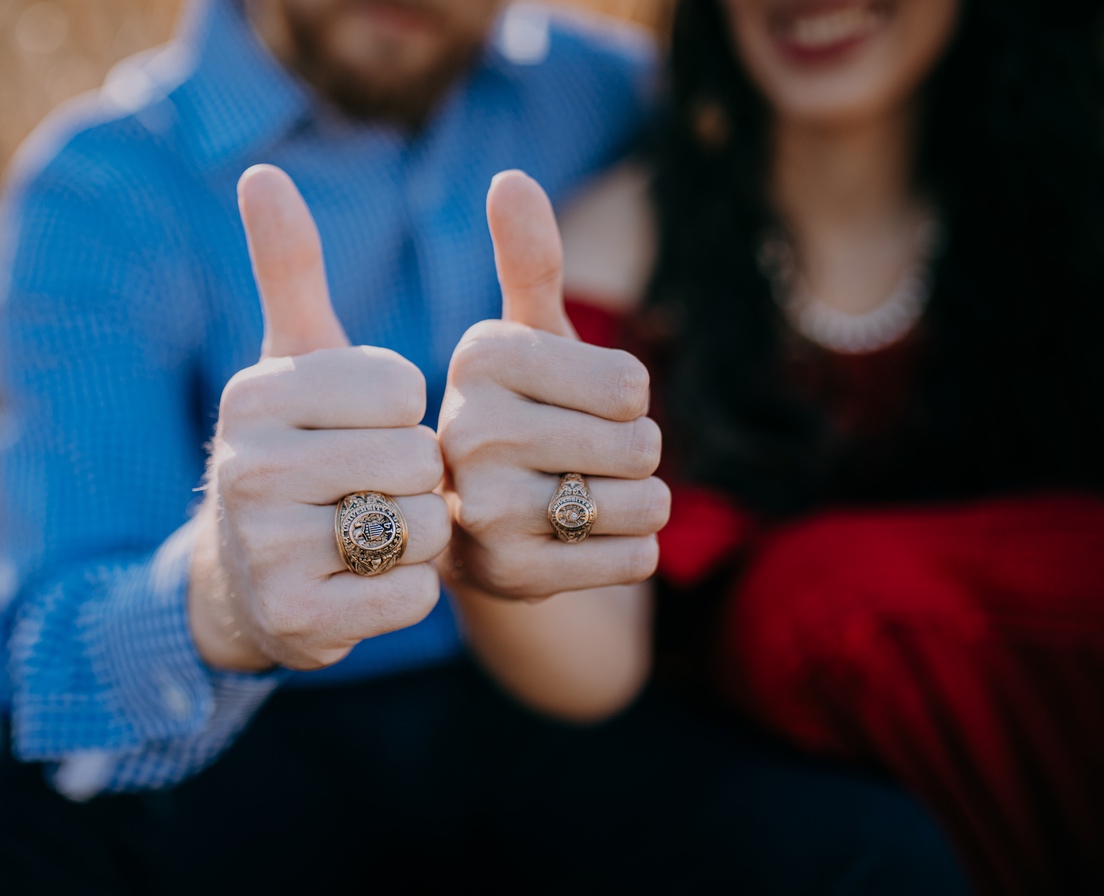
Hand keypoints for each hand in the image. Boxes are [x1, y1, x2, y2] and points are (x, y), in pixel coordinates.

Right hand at [189, 165, 449, 671]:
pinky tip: (364, 582)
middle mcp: (248, 467)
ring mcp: (267, 549)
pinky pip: (412, 594)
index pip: (402, 387)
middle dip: (416, 478)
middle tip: (371, 488)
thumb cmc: (289, 451)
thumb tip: (262, 172)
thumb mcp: (287, 361)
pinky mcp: (298, 619)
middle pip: (418, 459)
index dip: (404, 412)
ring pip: (423, 527)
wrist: (240, 579)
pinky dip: (408, 590)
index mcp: (256, 395)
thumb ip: (287, 269)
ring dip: (418, 534)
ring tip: (368, 532)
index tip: (363, 427)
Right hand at [438, 171, 669, 599]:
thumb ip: (528, 262)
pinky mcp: (511, 576)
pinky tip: (576, 541)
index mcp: (480, 359)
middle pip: (641, 444)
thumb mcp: (523, 340)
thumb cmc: (517, 414)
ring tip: (577, 497)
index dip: (625, 398)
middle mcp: (470, 432)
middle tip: (577, 458)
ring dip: (633, 503)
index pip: (631, 384)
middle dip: (631, 453)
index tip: (571, 404)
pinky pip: (636, 558)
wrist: (469, 526)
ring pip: (645, 504)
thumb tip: (511, 178)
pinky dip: (627, 550)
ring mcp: (486, 511)